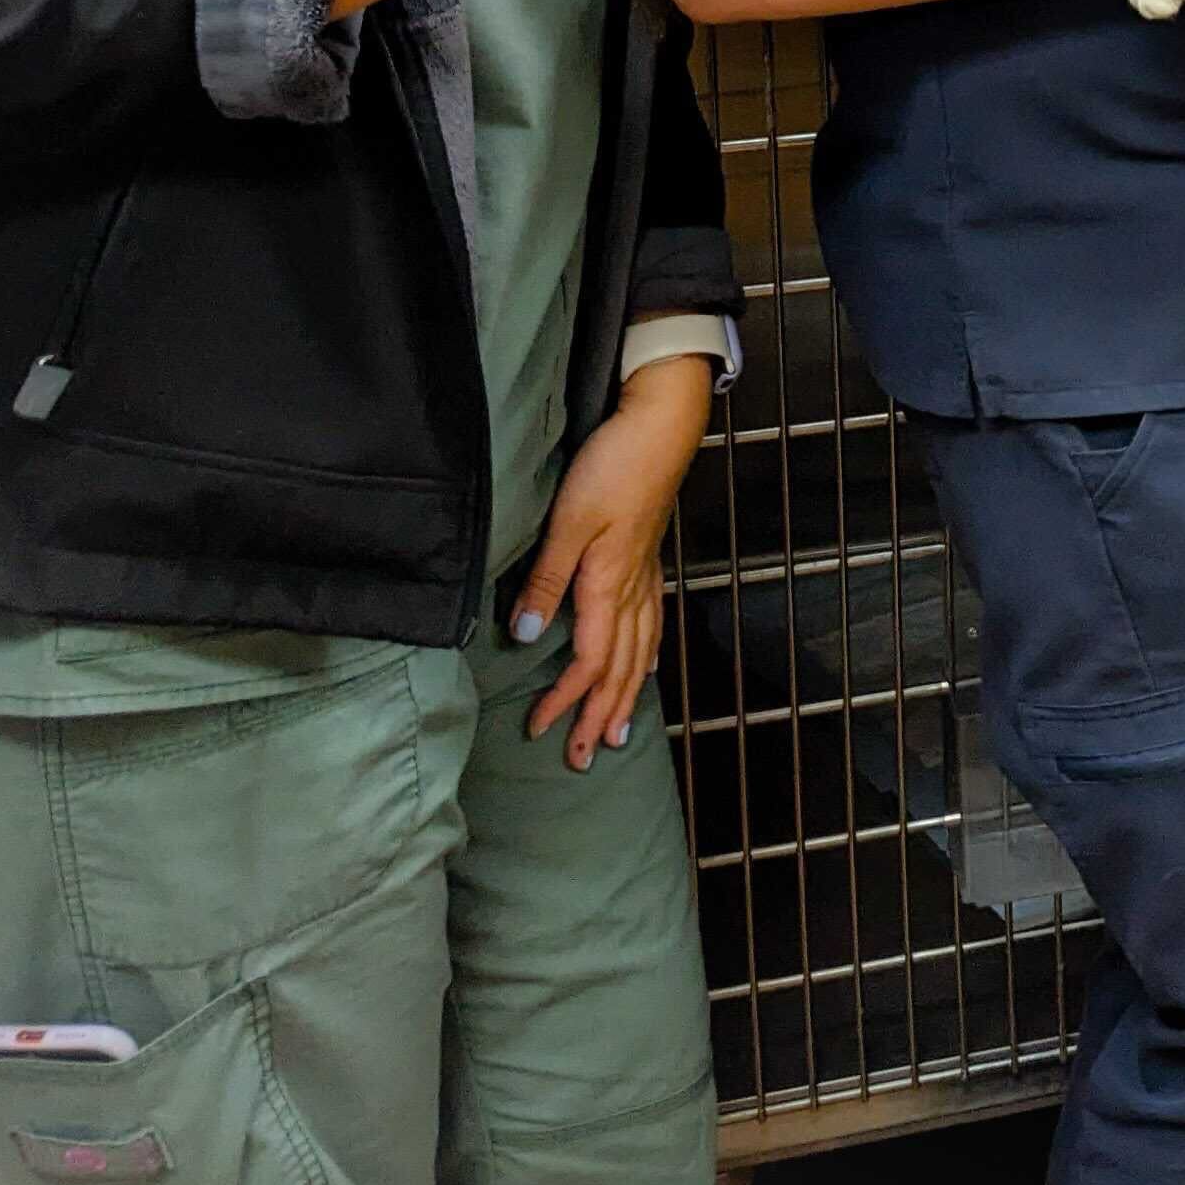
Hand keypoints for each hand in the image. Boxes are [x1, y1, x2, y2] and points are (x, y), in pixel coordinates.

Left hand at [515, 350, 711, 772]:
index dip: (565, 700)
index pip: (587, 661)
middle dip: (599, 715)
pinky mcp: (650, 559)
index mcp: (608, 584)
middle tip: (582, 757)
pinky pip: (653, 623)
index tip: (540, 730)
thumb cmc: (613, 465)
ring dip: (625, 696)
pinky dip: (647, 654)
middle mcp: (632, 588)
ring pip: (638, 651)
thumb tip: (524, 634)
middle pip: (618, 668)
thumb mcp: (569, 520)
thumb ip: (547, 578)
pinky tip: (645, 666)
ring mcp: (646, 575)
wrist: (661, 426)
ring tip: (616, 733)